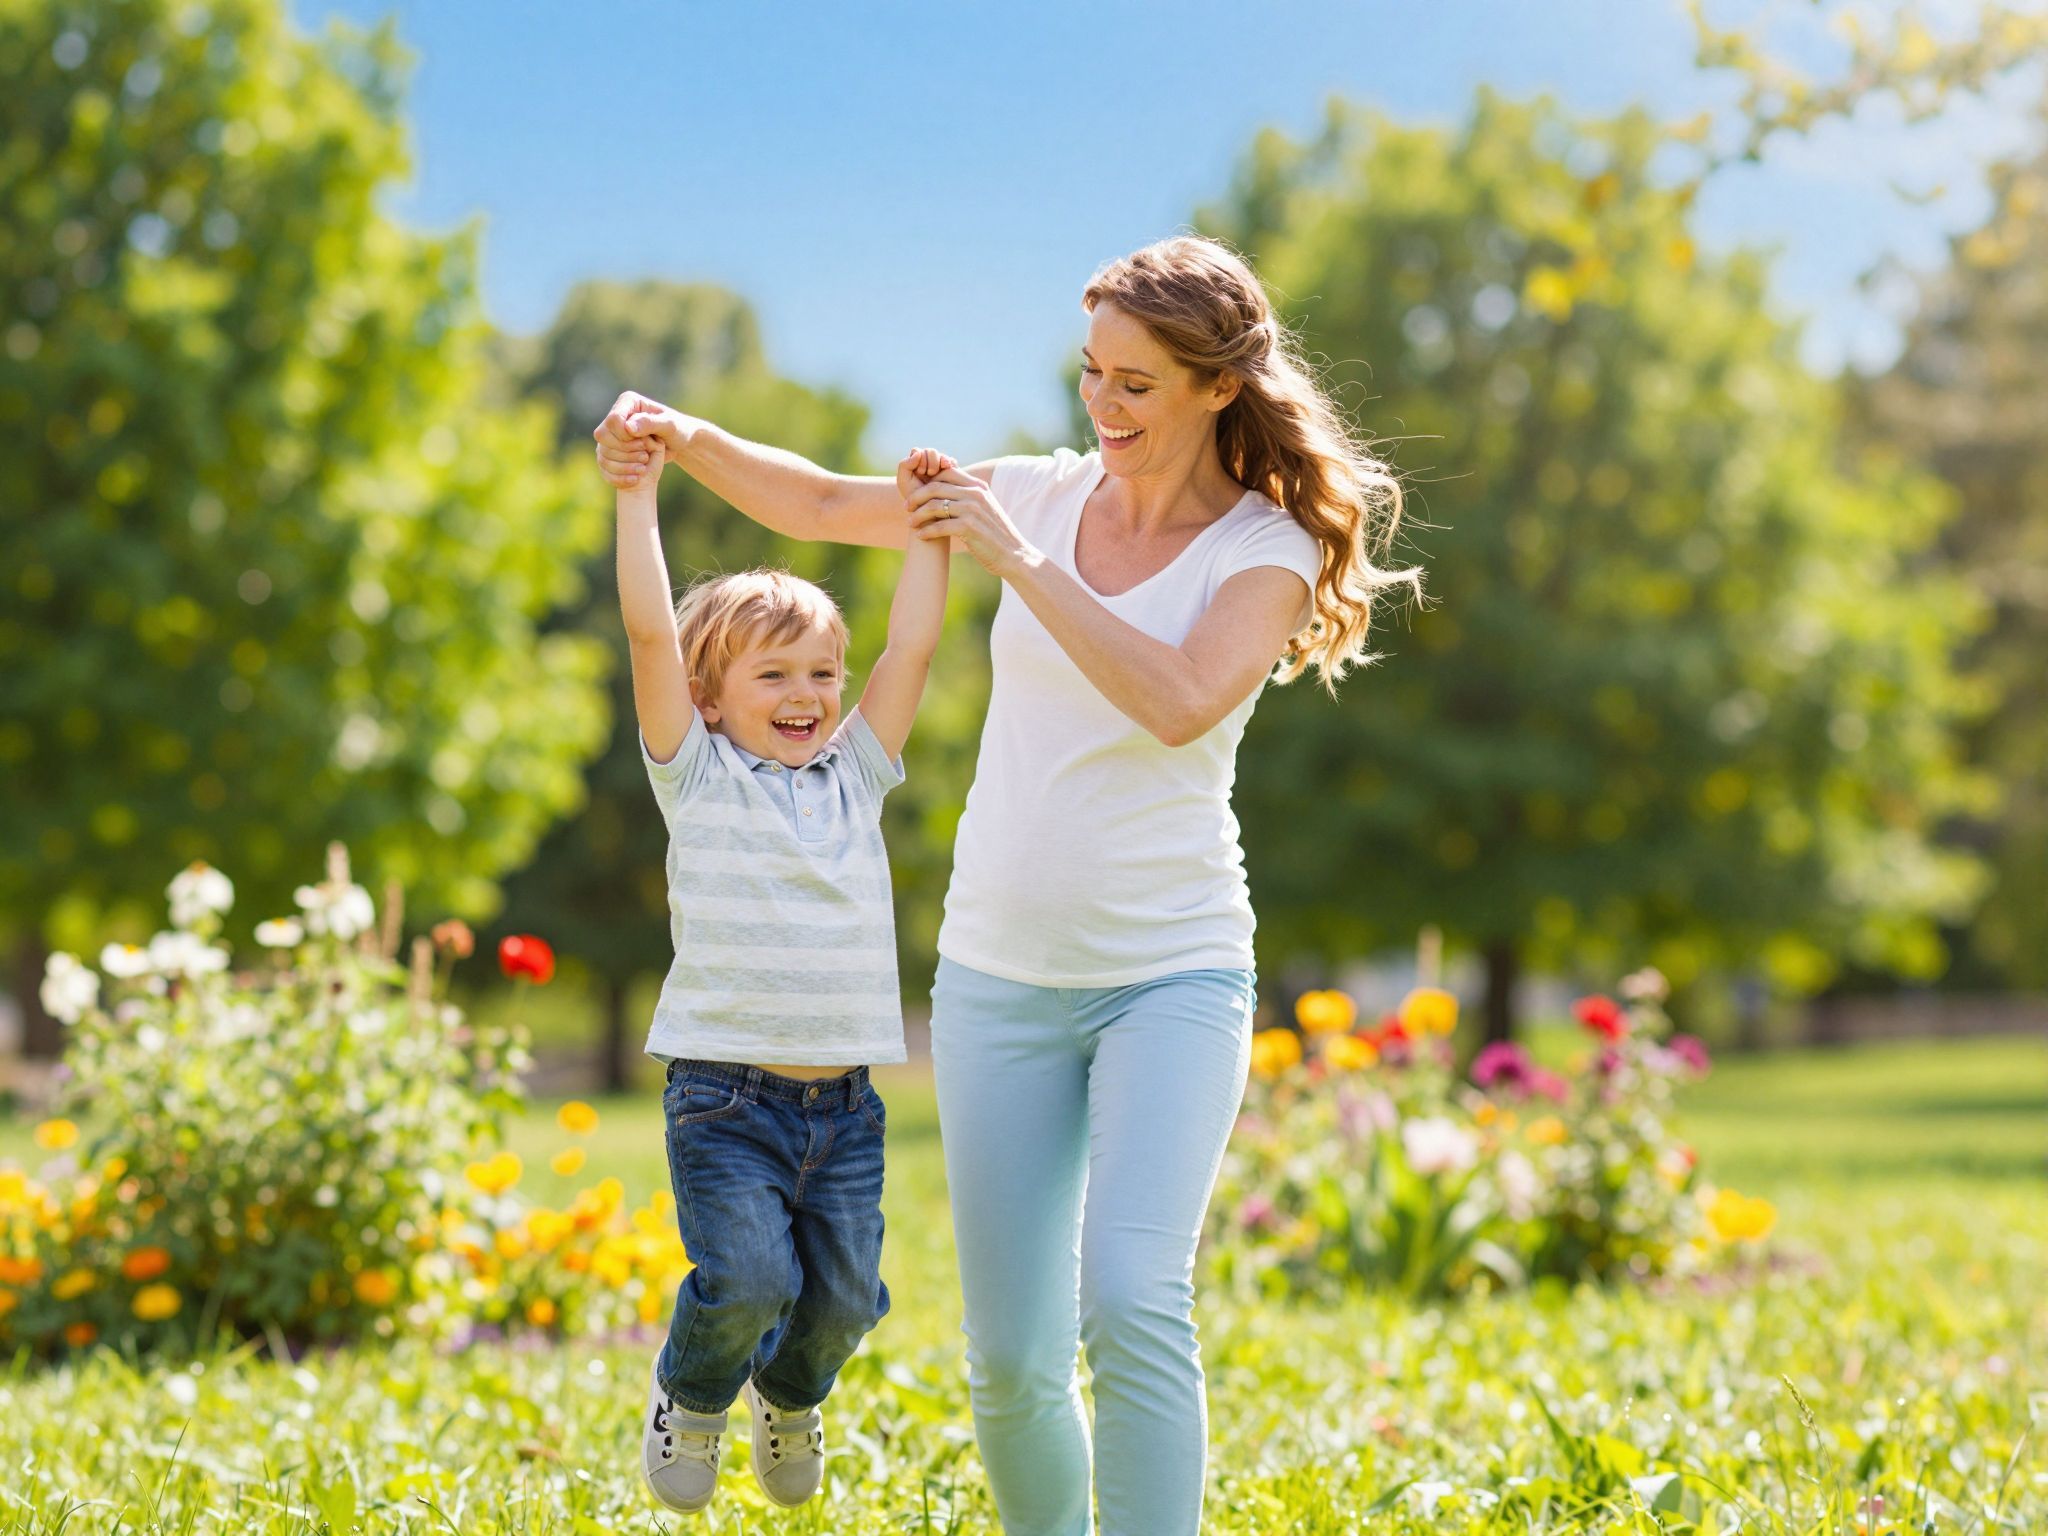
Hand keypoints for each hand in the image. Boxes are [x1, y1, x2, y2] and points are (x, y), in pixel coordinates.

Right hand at [593, 391, 698, 488]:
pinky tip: (636, 476)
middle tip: (644, 454)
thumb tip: (628, 427)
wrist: (678, 443)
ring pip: (602, 449)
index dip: (625, 436)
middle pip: (602, 435)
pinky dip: (619, 473)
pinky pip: (604, 463)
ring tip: (643, 464)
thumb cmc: (677, 430)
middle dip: (623, 449)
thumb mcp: (669, 425)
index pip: (613, 420)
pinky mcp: (611, 448)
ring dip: (622, 462)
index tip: (644, 443)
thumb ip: (650, 423)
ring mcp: (611, 432)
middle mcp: (616, 415)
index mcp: (628, 402)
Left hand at [896, 446, 955, 505]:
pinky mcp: (951, 473)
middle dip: (931, 460)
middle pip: (930, 451)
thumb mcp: (904, 482)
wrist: (931, 513)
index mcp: (914, 465)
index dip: (920, 458)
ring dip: (940, 461)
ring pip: (941, 456)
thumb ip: (904, 465)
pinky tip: (949, 467)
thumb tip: (918, 452)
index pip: (917, 451)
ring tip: (941, 471)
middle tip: (931, 473)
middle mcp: (926, 466)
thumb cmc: (914, 499)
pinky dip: (950, 462)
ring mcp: (939, 469)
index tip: (921, 472)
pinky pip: (951, 461)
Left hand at [906, 467, 1038, 581]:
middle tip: (906, 507)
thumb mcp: (985, 508)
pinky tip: (920, 536)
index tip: (917, 492)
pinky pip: (939, 526)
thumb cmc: (995, 534)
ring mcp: (972, 510)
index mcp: (979, 486)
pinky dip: (926, 531)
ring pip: (934, 506)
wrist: (1014, 555)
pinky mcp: (969, 528)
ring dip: (918, 515)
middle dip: (917, 497)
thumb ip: (969, 497)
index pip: (946, 473)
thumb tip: (948, 491)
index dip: (927, 480)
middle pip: (935, 487)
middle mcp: (975, 494)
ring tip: (910, 523)